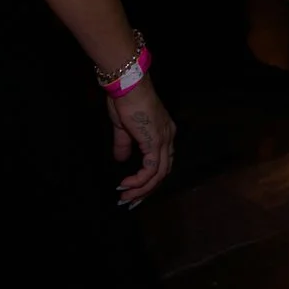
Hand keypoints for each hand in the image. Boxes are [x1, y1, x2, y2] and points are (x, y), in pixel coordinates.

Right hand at [107, 78, 175, 205]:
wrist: (128, 86)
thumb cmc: (125, 101)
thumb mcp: (123, 127)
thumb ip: (124, 144)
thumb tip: (120, 159)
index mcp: (163, 133)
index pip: (163, 162)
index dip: (150, 179)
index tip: (134, 190)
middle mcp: (168, 138)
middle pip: (163, 172)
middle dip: (147, 190)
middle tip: (130, 202)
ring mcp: (163, 140)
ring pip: (159, 175)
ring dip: (142, 189)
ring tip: (125, 197)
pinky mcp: (154, 142)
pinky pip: (151, 169)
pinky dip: (139, 181)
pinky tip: (126, 185)